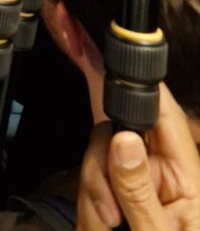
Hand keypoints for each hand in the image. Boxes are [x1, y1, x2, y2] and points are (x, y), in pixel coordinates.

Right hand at [77, 82, 199, 229]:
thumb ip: (139, 192)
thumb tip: (123, 140)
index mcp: (186, 177)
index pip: (162, 114)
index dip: (136, 86)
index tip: (100, 60)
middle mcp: (161, 175)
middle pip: (115, 133)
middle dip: (98, 166)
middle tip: (108, 211)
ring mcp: (137, 187)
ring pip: (95, 159)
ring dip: (92, 195)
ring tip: (108, 228)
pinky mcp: (117, 203)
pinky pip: (89, 186)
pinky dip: (88, 211)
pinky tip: (103, 229)